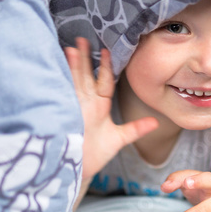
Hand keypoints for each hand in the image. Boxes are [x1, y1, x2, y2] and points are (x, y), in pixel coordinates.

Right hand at [64, 37, 158, 179]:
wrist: (75, 171)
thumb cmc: (93, 155)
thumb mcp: (118, 139)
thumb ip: (135, 129)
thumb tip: (156, 122)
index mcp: (99, 106)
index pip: (103, 81)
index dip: (105, 67)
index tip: (106, 50)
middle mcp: (85, 104)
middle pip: (85, 77)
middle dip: (84, 59)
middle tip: (81, 40)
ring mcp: (72, 109)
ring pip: (72, 83)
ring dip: (71, 67)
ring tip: (70, 49)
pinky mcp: (60, 117)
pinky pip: (59, 97)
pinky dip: (57, 85)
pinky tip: (54, 70)